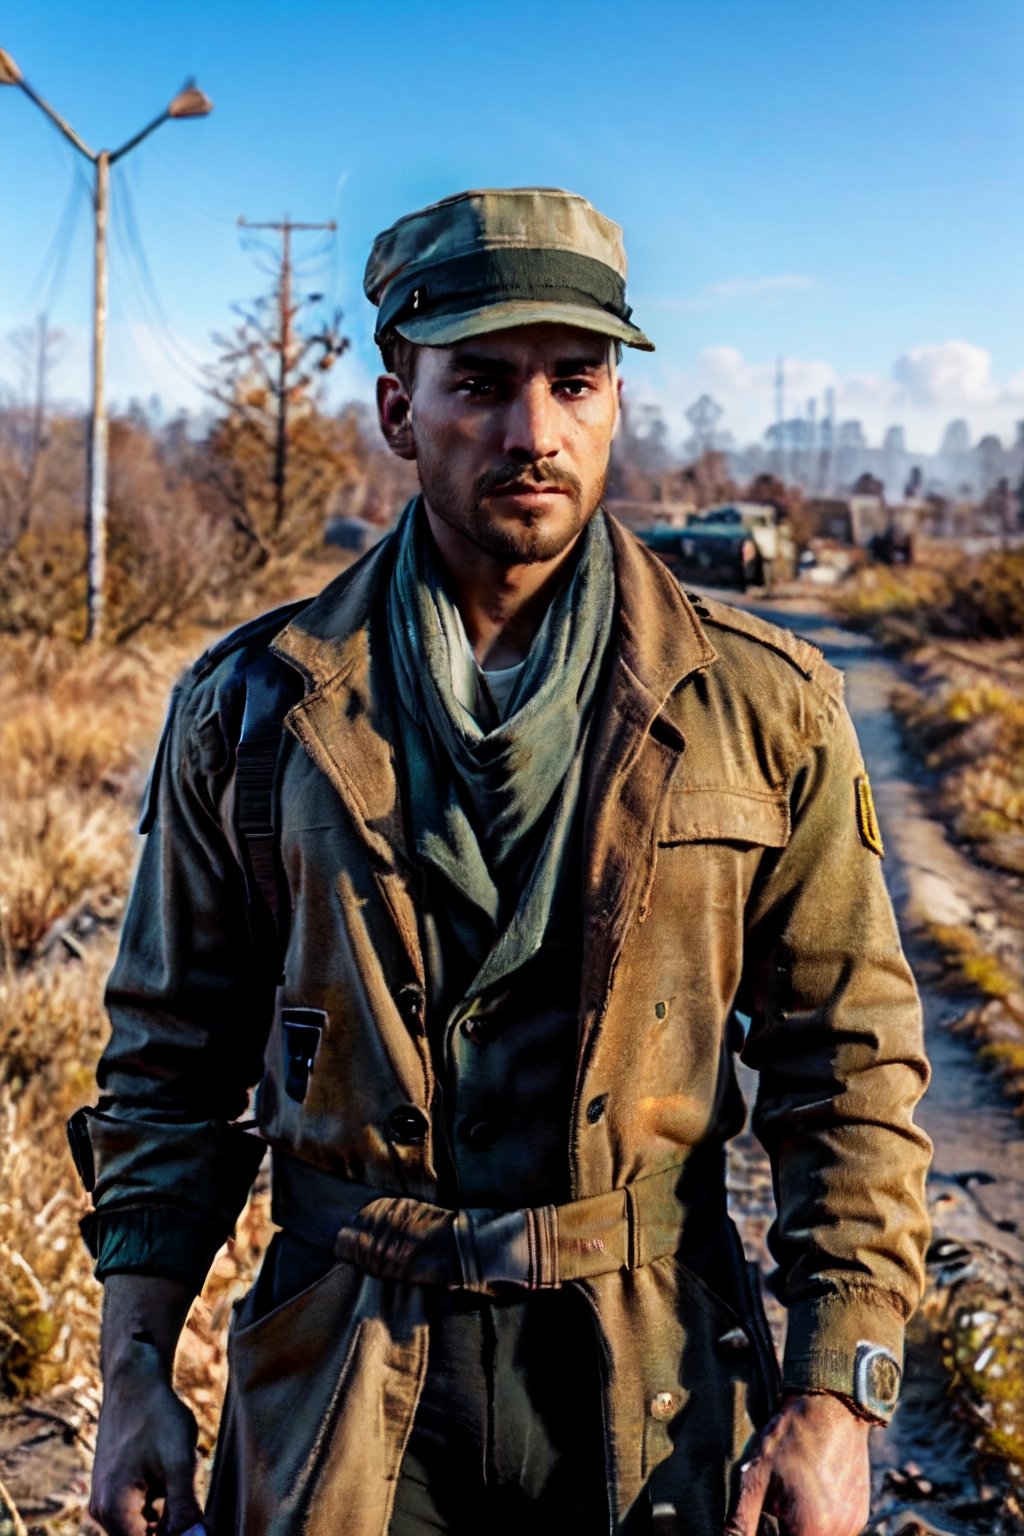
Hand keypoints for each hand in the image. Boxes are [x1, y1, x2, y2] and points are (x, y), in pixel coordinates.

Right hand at [89, 1343, 204, 1535]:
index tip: (196, 1522)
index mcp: (114, 1509)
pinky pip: (141, 1511)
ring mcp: (106, 1500)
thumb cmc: (156, 1415)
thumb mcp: (178, 1461)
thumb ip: (185, 1508)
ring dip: (169, 1514)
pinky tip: (173, 1473)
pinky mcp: (114, 1490)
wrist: (135, 1379)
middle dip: (174, 1525)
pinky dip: (162, 1501)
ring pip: (146, 1526)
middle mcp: (103, 1511)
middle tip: (191, 1499)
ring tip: (179, 1476)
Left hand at [723, 1392, 871, 1535]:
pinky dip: (818, 1519)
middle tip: (775, 1504)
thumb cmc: (790, 1440)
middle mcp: (839, 1533)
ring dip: (802, 1527)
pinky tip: (806, 1492)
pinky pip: (835, 1528)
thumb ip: (741, 1522)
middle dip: (786, 1529)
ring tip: (790, 1494)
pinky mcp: (859, 1512)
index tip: (767, 1516)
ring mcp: (853, 1523)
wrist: (830, 1408)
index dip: (768, 1534)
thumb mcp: (755, 1480)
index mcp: (811, 1531)